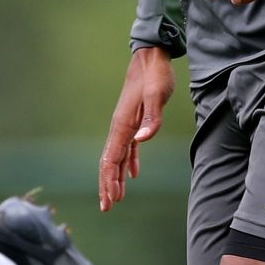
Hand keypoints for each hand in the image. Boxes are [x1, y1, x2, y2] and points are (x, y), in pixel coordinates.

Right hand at [99, 46, 175, 211]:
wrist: (152, 57)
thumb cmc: (155, 75)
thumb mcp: (157, 95)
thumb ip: (151, 118)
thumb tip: (140, 141)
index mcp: (123, 125)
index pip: (111, 159)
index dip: (108, 182)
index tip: (108, 201)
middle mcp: (120, 127)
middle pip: (109, 162)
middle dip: (107, 185)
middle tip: (107, 207)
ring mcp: (126, 125)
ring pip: (118, 157)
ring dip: (116, 177)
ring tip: (116, 197)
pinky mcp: (135, 121)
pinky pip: (128, 147)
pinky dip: (129, 163)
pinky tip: (133, 174)